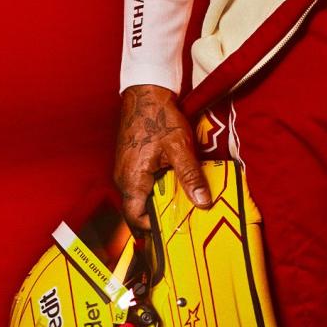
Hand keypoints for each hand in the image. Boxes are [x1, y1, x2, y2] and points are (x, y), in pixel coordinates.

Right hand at [114, 84, 210, 232]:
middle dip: (161, 218)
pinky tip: (177, 187)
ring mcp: (126, 171)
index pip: (136, 219)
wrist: (146, 93)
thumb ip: (190, 177)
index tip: (176, 233)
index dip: (154, 230)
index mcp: (131, 180)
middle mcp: (124, 179)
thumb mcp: (179, 148)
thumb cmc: (159, 118)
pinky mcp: (132, 164)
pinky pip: (143, 185)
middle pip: (139, 211)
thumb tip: (203, 203)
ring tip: (184, 206)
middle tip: (185, 222)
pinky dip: (159, 190)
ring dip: (162, 203)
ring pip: (143, 198)